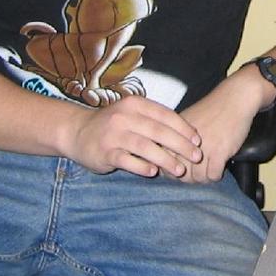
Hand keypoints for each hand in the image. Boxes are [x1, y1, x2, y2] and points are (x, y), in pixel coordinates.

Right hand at [65, 95, 203, 177]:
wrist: (77, 132)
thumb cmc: (114, 125)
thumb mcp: (133, 116)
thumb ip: (154, 122)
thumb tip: (186, 136)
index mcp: (135, 104)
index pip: (165, 115)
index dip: (184, 128)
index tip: (198, 140)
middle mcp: (124, 116)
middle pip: (158, 131)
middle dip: (180, 145)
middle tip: (196, 156)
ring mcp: (113, 134)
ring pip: (144, 146)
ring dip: (165, 159)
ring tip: (179, 170)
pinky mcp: (104, 152)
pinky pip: (126, 159)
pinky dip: (141, 166)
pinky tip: (153, 172)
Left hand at [172, 70, 262, 183]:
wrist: (235, 98)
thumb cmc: (213, 109)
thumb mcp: (188, 120)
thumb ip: (176, 138)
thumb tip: (168, 161)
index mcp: (174, 134)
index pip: (165, 162)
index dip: (172, 171)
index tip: (182, 171)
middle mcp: (185, 142)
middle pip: (180, 173)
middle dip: (189, 178)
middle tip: (197, 174)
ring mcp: (202, 148)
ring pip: (197, 177)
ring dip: (204, 179)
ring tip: (209, 172)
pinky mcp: (219, 151)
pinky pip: (213, 175)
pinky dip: (216, 176)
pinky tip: (219, 168)